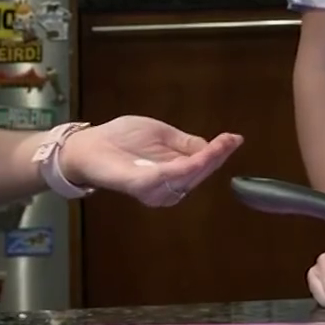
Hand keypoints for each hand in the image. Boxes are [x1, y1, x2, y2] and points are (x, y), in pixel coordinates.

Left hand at [61, 115, 242, 206]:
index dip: (219, 153)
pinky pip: (169, 178)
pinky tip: (199, 157)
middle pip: (199, 174)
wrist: (89, 144)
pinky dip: (186, 168)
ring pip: (188, 177)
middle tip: (229, 141)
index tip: (235, 138)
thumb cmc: (122, 139)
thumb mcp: (161, 135)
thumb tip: (212, 147)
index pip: (202, 165)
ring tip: (219, 147)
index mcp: (172, 174)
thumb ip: (185, 143)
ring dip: (206, 162)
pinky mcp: (141, 185)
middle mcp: (166, 187)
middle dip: (216, 158)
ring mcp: (154, 189)